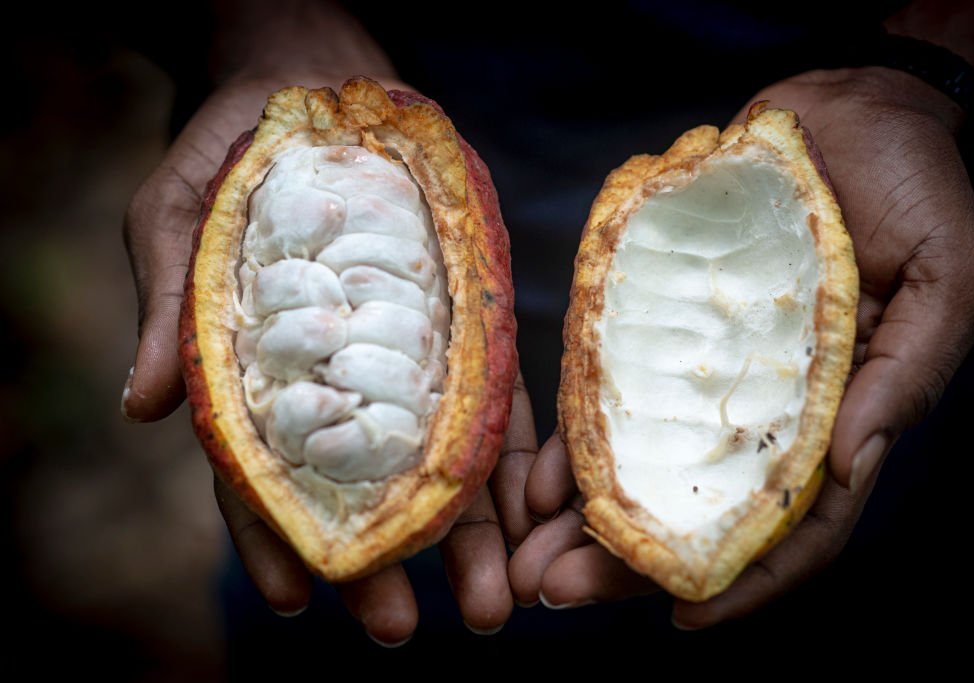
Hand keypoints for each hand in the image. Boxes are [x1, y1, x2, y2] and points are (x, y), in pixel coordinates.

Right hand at [122, 74, 523, 643]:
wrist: (315, 80)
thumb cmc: (233, 152)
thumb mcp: (178, 217)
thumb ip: (173, 309)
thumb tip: (145, 409)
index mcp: (259, 376)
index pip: (262, 474)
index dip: (273, 538)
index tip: (297, 600)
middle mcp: (337, 383)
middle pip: (358, 487)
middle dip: (381, 560)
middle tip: (404, 629)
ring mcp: (405, 360)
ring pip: (433, 461)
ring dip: (460, 535)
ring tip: (487, 602)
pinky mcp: (463, 327)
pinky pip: (490, 399)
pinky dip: (509, 458)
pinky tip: (527, 514)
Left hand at [508, 67, 973, 626]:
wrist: (852, 109)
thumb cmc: (918, 191)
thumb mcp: (950, 280)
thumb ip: (909, 375)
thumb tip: (848, 469)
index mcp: (841, 413)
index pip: (795, 522)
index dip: (748, 579)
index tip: (685, 615)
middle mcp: (768, 406)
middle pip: (700, 507)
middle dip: (632, 560)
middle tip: (558, 593)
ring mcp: (713, 367)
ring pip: (648, 463)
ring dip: (589, 515)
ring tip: (531, 553)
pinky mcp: (667, 320)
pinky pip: (617, 389)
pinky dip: (580, 436)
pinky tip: (540, 475)